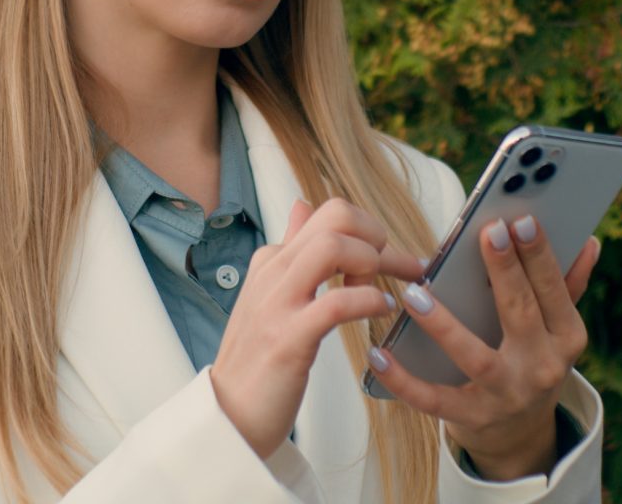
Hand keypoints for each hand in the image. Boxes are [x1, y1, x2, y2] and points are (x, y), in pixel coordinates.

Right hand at [210, 199, 426, 458]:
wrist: (228, 414)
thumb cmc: (258, 359)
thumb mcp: (270, 292)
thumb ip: (292, 249)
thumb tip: (303, 205)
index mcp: (272, 260)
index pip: (328, 214)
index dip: (369, 231)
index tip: (388, 258)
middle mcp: (273, 272)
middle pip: (335, 217)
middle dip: (376, 235)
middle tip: (393, 268)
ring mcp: (277, 303)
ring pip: (332, 248)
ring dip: (370, 263)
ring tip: (378, 291)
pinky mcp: (288, 339)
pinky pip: (336, 303)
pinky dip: (368, 301)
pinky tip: (379, 312)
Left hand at [364, 216, 599, 480]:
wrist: (519, 432)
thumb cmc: (531, 360)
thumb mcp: (556, 329)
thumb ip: (568, 285)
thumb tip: (589, 241)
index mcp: (566, 338)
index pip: (554, 291)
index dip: (540, 256)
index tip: (522, 220)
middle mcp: (542, 368)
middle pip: (522, 314)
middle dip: (506, 272)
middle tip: (487, 232)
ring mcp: (506, 395)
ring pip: (475, 357)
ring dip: (444, 325)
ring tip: (415, 293)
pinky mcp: (471, 417)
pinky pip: (432, 399)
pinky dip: (404, 380)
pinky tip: (379, 354)